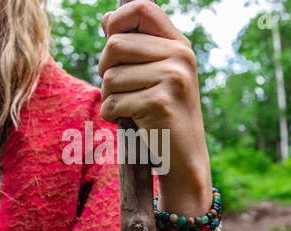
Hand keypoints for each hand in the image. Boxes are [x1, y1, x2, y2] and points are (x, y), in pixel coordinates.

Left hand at [99, 0, 211, 214]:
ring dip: (108, 97)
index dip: (116, 20)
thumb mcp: (158, 74)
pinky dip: (111, 115)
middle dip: (105, 70)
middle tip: (117, 88)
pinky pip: (112, 102)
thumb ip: (136, 46)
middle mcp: (179, 56)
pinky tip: (129, 121)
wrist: (185, 156)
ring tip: (128, 108)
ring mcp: (172, 79)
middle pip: (114, 45)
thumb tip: (106, 19)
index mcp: (179, 44)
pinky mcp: (159, 103)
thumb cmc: (165, 114)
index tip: (111, 40)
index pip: (140, 8)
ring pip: (110, 77)